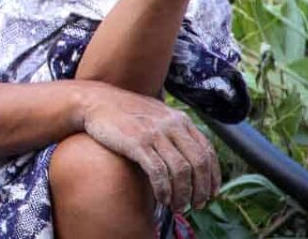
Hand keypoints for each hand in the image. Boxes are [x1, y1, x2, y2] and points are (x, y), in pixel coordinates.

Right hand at [82, 86, 220, 211]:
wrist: (94, 101)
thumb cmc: (124, 112)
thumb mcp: (156, 115)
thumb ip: (173, 130)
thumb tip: (188, 156)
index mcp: (179, 119)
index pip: (207, 151)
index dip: (213, 176)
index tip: (211, 193)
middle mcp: (171, 124)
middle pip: (198, 163)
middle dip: (201, 189)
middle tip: (196, 205)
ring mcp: (154, 133)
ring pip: (181, 171)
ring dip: (183, 194)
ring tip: (178, 207)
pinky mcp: (137, 142)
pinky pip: (159, 172)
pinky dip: (164, 190)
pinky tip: (162, 199)